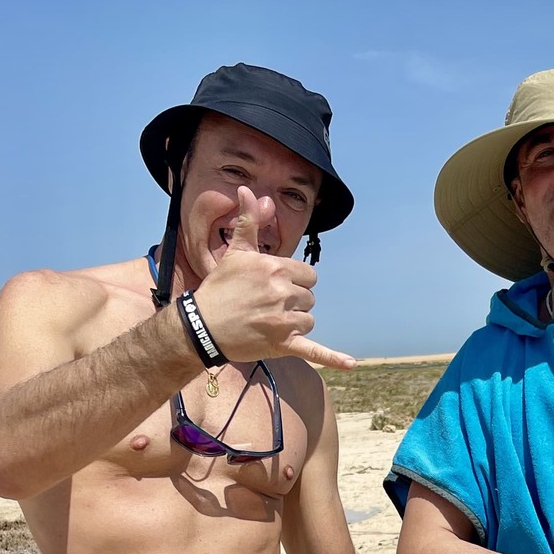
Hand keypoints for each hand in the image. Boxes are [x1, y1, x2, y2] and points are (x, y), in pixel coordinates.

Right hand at [191, 188, 354, 371]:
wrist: (202, 326)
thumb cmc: (219, 288)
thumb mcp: (235, 252)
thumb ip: (248, 222)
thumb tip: (247, 190)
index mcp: (276, 268)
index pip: (308, 275)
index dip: (294, 281)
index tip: (274, 287)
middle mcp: (283, 292)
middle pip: (309, 298)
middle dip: (293, 302)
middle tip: (267, 306)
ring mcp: (285, 319)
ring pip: (309, 320)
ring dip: (295, 323)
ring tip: (269, 323)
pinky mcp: (283, 344)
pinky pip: (315, 351)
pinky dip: (333, 358)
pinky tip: (351, 363)